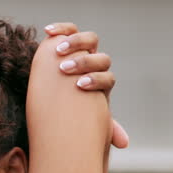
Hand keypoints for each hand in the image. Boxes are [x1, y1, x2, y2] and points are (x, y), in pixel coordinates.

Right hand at [43, 22, 128, 148]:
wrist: (59, 93)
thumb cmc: (72, 109)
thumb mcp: (87, 118)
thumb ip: (105, 128)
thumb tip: (124, 143)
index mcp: (102, 83)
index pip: (107, 77)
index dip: (96, 80)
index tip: (79, 85)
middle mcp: (96, 64)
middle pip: (100, 57)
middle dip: (84, 62)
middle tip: (66, 68)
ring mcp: (84, 50)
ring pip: (88, 40)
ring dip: (75, 43)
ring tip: (58, 50)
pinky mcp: (68, 40)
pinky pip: (68, 29)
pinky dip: (61, 28)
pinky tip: (48, 31)